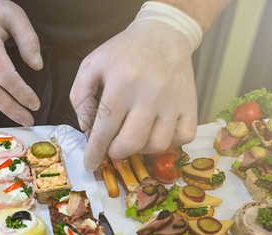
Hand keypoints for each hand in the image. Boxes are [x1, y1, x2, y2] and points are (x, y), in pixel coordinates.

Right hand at [0, 0, 42, 125]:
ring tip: (19, 113)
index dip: (22, 94)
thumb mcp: (14, 16)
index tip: (35, 104)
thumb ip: (29, 41)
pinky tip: (2, 101)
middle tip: (28, 120)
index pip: (6, 78)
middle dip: (13, 111)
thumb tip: (37, 66)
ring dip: (2, 108)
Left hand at [71, 19, 197, 170]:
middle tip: (112, 145)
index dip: (94, 153)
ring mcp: (172, 101)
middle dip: (116, 152)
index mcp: (120, 85)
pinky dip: (170, 142)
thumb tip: (87, 128)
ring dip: (141, 149)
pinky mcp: (191, 104)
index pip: (103, 131)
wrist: (163, 33)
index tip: (90, 165)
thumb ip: (80, 97)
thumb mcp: (91, 65)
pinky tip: (157, 132)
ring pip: (157, 145)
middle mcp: (148, 95)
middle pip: (131, 143)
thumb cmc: (123, 51)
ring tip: (134, 135)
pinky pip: (183, 137)